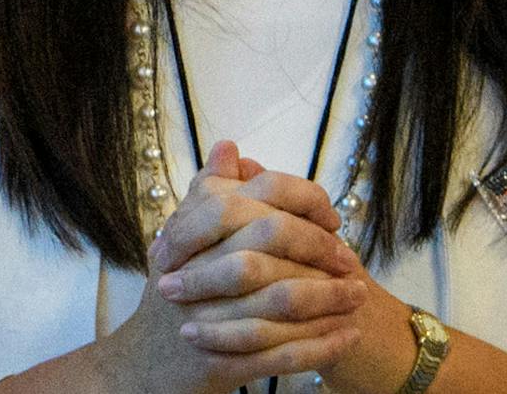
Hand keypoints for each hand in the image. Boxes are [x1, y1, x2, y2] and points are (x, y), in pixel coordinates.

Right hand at [95, 143, 366, 393]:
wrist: (146, 360)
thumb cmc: (175, 292)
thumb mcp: (183, 236)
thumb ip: (208, 192)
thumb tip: (229, 146)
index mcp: (189, 231)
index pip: (252, 197)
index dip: (300, 201)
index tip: (330, 217)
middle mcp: (197, 268)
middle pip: (271, 241)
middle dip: (320, 247)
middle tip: (350, 260)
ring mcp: (208, 317)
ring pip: (284, 298)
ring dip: (331, 297)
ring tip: (360, 295)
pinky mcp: (223, 361)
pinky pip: (284, 353)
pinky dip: (323, 344)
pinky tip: (350, 336)